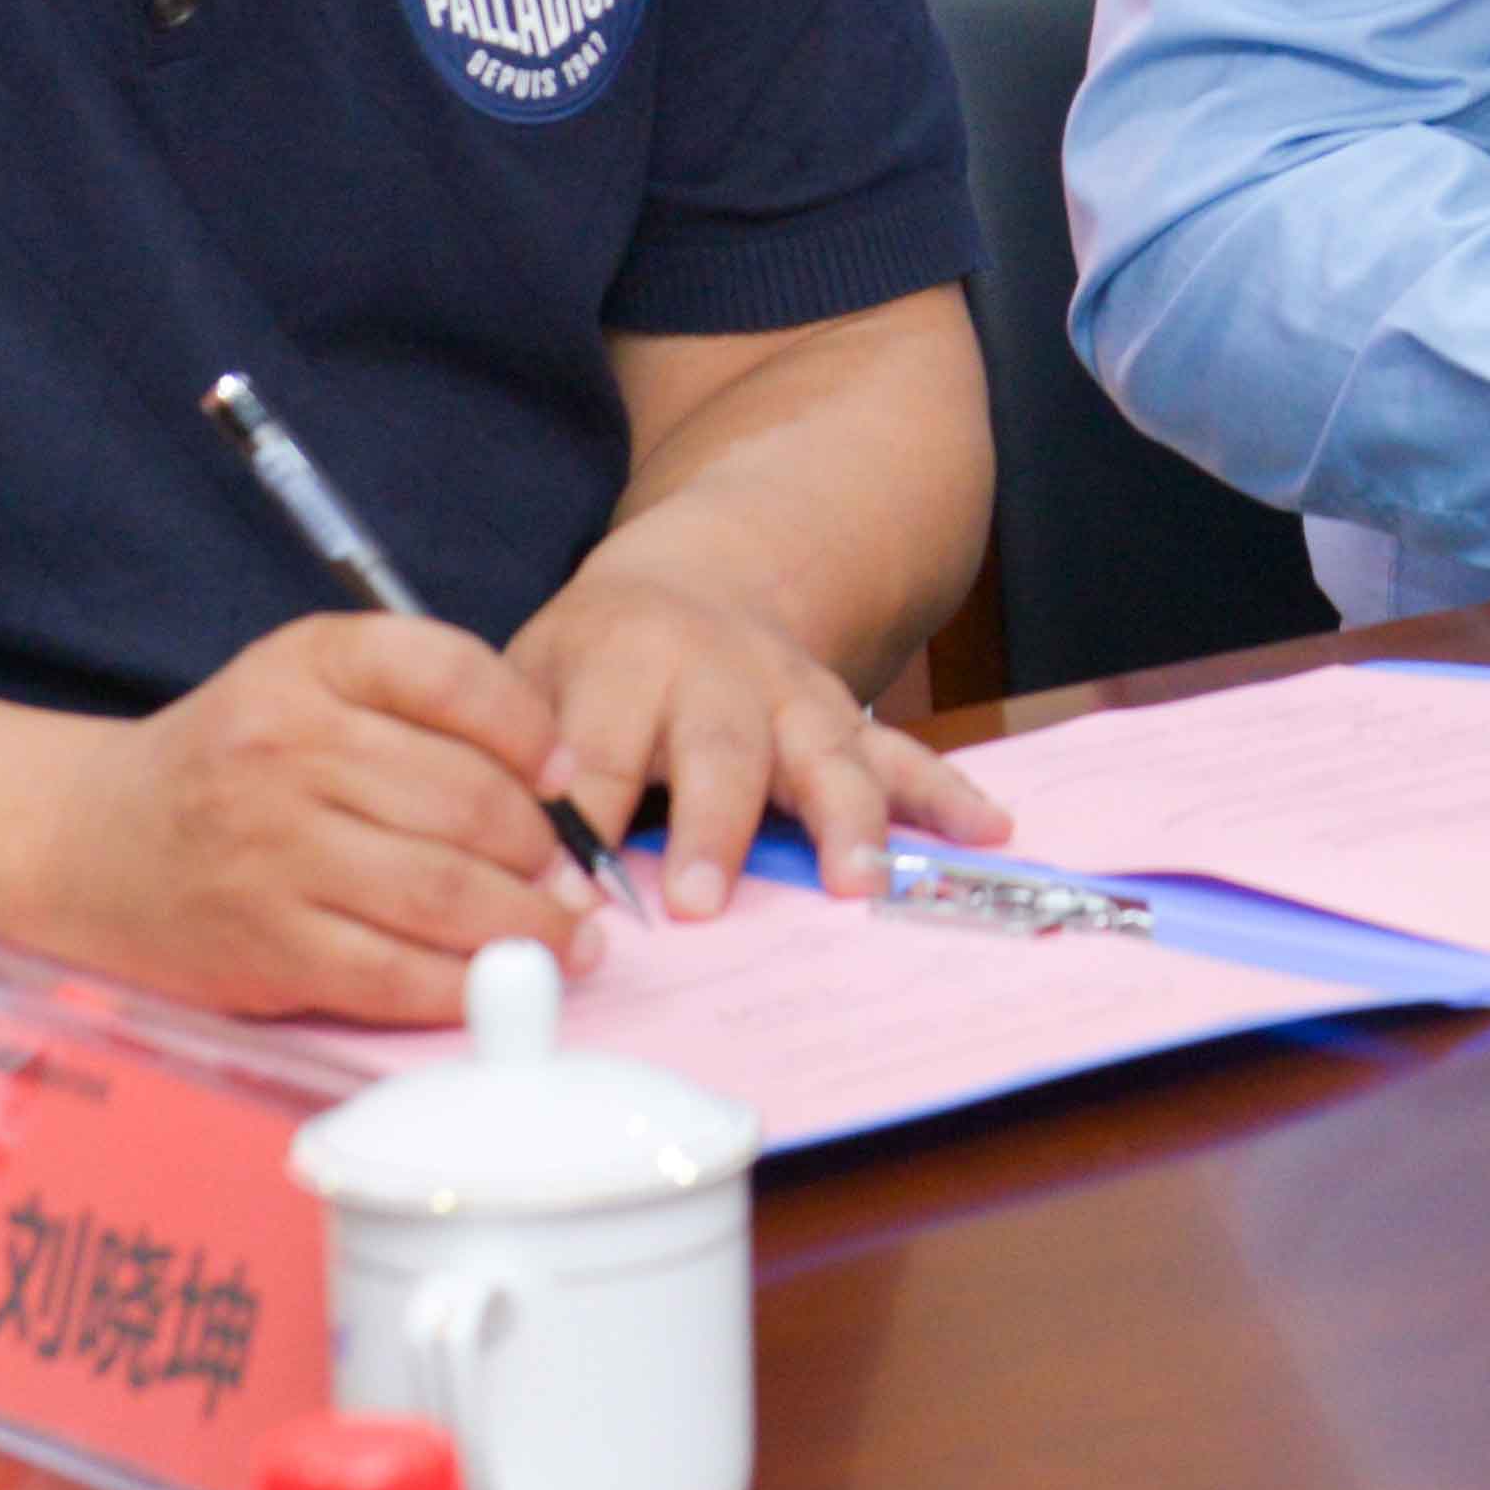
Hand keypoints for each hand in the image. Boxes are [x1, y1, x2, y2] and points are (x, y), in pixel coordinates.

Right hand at [19, 613, 590, 1023]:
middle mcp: (287, 749)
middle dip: (542, 849)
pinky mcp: (266, 946)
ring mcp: (272, 852)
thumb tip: (556, 781)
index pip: (451, 674)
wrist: (86, 842)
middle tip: (574, 879)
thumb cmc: (228, 763)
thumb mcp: (307, 683)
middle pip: (464, 798)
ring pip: (443, 893)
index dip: (531, 730)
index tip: (564, 777)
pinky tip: (499, 983)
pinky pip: (395, 975)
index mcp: (309, 666)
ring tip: (566, 939)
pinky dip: (464, 987)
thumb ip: (419, 705)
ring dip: (527, 927)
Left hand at [514, 547, 1013, 926]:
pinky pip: (904, 756)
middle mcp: (715, 671)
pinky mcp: (847, 719)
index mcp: (620, 660)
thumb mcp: (528, 681)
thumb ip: (514, 767)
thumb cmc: (593, 661)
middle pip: (716, 749)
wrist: (693, 584)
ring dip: (843, 819)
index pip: (591, 751)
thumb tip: (500, 870)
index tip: (567, 905)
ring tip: (855, 885)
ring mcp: (793, 695)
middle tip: (695, 904)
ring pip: (826, 753)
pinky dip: (947, 794)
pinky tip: (989, 829)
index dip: (577, 828)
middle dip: (710, 826)